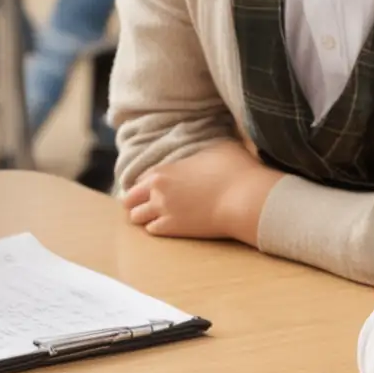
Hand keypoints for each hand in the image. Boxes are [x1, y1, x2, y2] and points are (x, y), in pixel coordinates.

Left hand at [121, 140, 281, 244]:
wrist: (244, 199)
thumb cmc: (234, 169)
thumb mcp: (218, 147)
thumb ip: (204, 148)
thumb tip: (210, 141)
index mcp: (163, 170)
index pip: (138, 178)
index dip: (145, 182)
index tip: (152, 186)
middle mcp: (157, 192)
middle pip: (129, 200)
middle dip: (135, 201)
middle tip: (146, 203)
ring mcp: (164, 212)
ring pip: (137, 218)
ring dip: (144, 216)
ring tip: (155, 215)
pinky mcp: (174, 230)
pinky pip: (152, 231)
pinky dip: (157, 227)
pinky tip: (168, 223)